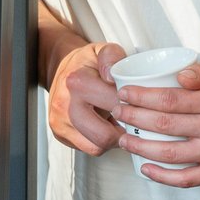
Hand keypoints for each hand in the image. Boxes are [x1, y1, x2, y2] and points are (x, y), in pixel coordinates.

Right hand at [48, 41, 126, 156]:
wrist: (62, 68)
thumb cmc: (87, 63)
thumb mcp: (102, 50)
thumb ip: (112, 57)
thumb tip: (113, 76)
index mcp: (77, 82)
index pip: (114, 105)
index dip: (133, 107)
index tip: (139, 104)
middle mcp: (65, 104)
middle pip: (104, 135)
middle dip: (124, 130)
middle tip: (134, 120)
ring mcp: (60, 121)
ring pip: (97, 146)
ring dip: (114, 138)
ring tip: (119, 122)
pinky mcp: (60, 133)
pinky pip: (89, 148)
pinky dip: (102, 142)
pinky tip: (106, 126)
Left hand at [114, 59, 199, 186]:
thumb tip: (179, 77)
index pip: (169, 100)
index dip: (141, 97)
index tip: (124, 94)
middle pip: (165, 125)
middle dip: (135, 119)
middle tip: (118, 113)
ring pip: (171, 154)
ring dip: (141, 147)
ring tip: (124, 139)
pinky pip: (187, 179)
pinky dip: (163, 177)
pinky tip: (145, 168)